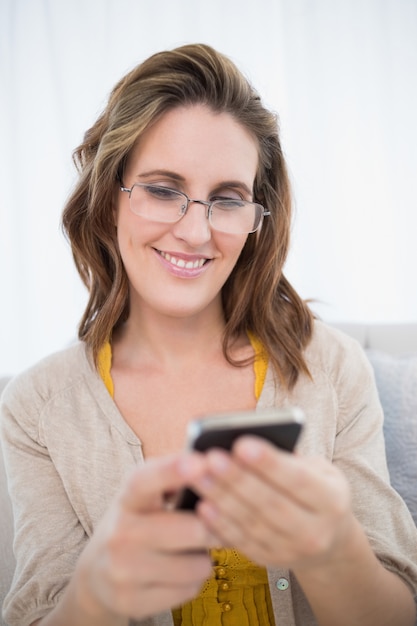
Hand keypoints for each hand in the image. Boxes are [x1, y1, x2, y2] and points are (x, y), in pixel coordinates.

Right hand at [75, 454, 213, 620]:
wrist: (96, 574)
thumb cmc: (135, 523)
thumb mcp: (144, 496)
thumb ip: (172, 478)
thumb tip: (212, 463)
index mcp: (127, 498)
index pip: (146, 481)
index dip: (172, 470)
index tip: (199, 461)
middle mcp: (120, 532)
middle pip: (191, 530)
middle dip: (216, 527)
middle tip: (223, 523)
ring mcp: (123, 570)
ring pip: (197, 565)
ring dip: (204, 558)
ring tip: (192, 550)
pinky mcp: (130, 601)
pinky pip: (189, 590)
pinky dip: (193, 581)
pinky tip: (179, 573)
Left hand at [187, 436, 353, 569]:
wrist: (329, 541)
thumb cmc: (316, 488)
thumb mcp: (318, 470)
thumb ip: (289, 457)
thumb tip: (246, 441)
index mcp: (333, 500)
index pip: (299, 480)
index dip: (268, 463)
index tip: (241, 443)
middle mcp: (316, 531)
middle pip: (271, 504)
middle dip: (237, 479)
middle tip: (210, 457)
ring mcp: (292, 551)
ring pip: (252, 523)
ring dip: (222, 498)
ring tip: (198, 474)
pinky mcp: (270, 561)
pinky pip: (241, 543)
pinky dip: (220, 525)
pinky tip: (202, 506)